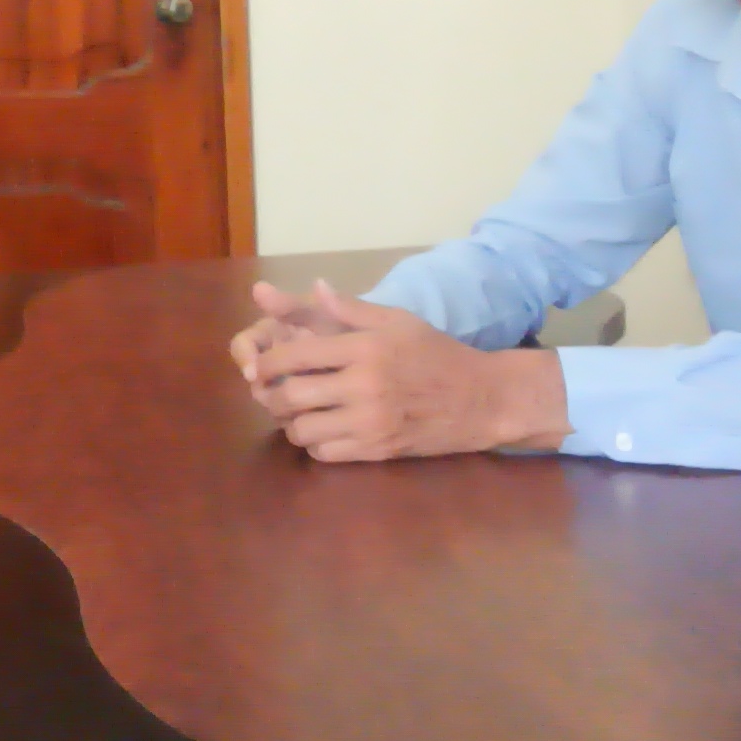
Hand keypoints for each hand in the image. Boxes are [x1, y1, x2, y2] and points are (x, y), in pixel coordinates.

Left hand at [231, 282, 568, 461]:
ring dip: (290, 422)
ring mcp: (370, 422)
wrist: (480, 399)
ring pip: (303, 429)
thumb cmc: (437, 354)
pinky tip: (320, 430)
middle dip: (270, 395)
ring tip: (294, 412)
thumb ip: (352, 308)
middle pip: (292, 394)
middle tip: (268, 391)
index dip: (268, 361)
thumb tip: (314, 287)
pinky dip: (313, 443)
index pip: (296, 354)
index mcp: (365, 348)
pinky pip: (325, 453)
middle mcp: (364, 385)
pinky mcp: (377, 451)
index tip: (260, 364)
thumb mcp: (398, 320)